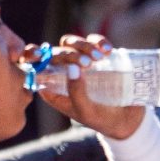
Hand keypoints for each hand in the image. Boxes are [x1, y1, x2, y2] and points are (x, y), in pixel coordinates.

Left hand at [29, 33, 145, 140]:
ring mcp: (81, 62)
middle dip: (68, 54)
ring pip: (72, 43)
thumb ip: (77, 92)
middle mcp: (64, 73)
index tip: (37, 53)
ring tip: (99, 58)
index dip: (32, 55)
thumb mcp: (85, 110)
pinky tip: (108, 50)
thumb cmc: (101, 119)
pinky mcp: (98, 55)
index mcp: (53, 88)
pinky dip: (99, 41)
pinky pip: (93, 41)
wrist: (127, 118)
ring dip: (83, 45)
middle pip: (56, 53)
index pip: (36, 67)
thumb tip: (72, 67)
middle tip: (87, 64)